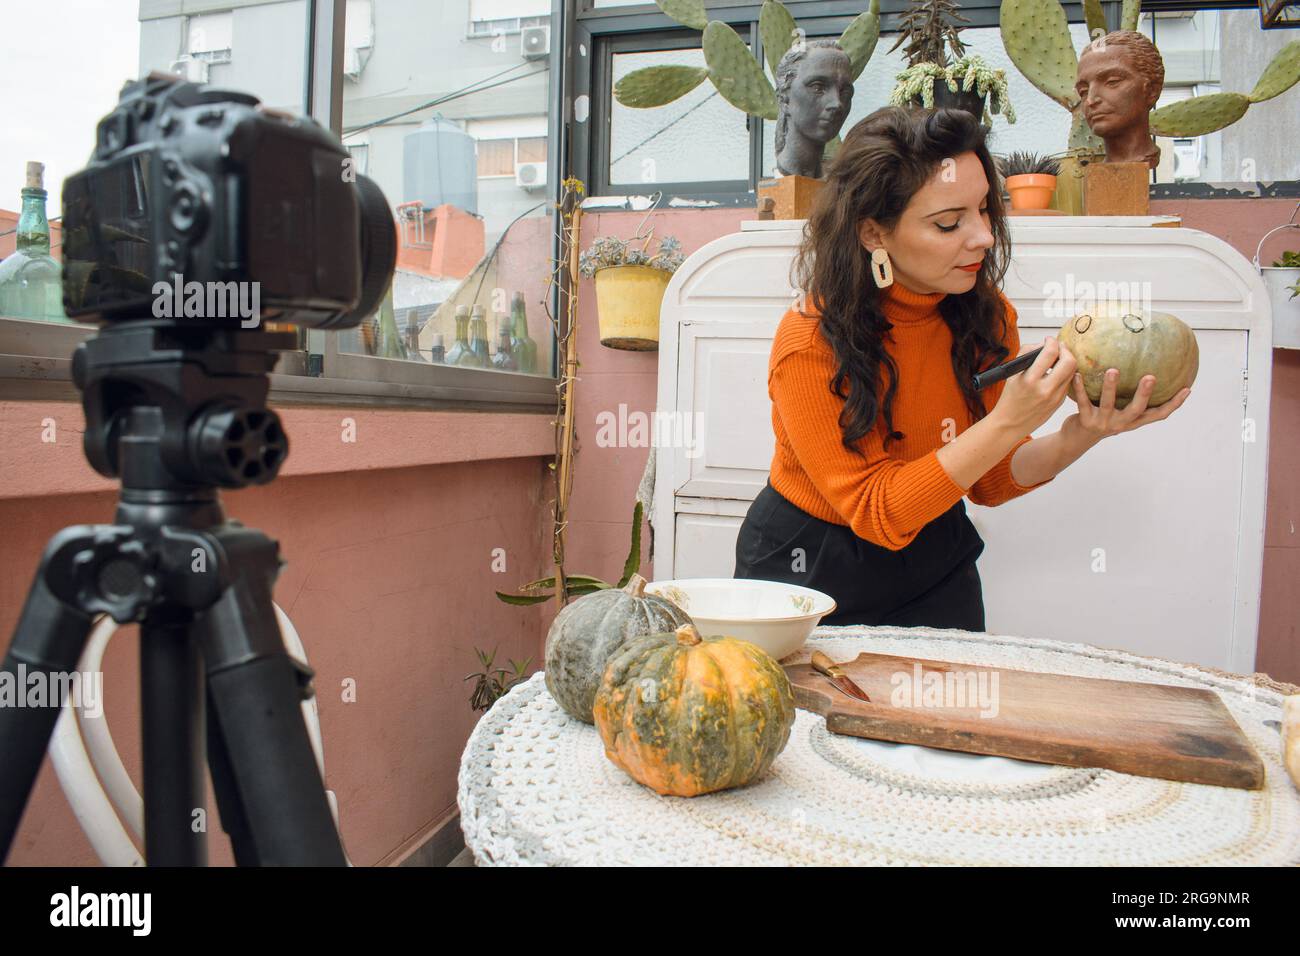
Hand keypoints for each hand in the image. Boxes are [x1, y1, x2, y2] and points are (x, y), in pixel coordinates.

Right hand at [991, 336, 1077, 438]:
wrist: (1010, 424)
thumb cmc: (1009, 398)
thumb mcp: (1012, 374)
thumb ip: (1026, 354)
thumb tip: (1042, 344)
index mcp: (1030, 380)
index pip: (1049, 353)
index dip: (1051, 342)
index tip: (1049, 340)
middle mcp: (1045, 389)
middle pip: (1069, 361)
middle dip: (1065, 350)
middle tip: (1059, 348)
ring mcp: (1055, 397)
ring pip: (1073, 371)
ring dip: (1067, 360)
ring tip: (1058, 359)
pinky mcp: (1060, 402)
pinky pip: (1068, 382)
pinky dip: (1065, 373)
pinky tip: (1057, 373)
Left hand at [1066, 367, 1191, 441]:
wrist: (1077, 439)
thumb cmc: (1101, 418)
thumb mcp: (1119, 410)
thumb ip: (1130, 396)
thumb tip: (1142, 367)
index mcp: (1133, 421)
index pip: (1159, 414)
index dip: (1174, 404)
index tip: (1187, 389)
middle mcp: (1121, 423)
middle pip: (1137, 409)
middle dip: (1145, 394)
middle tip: (1150, 377)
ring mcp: (1103, 423)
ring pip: (1109, 403)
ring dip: (1111, 387)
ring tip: (1113, 371)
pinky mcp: (1085, 421)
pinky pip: (1084, 402)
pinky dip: (1081, 388)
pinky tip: (1078, 374)